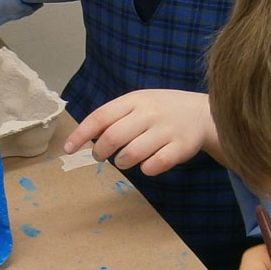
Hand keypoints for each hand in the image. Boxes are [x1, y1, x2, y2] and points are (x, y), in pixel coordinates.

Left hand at [62, 89, 216, 174]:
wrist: (202, 113)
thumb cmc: (162, 110)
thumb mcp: (139, 103)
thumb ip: (114, 116)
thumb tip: (85, 136)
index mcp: (135, 99)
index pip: (101, 117)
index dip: (81, 134)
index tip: (68, 148)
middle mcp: (150, 113)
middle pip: (113, 137)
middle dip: (100, 151)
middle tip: (101, 155)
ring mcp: (167, 130)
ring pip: (131, 154)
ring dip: (122, 162)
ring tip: (125, 160)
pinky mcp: (181, 148)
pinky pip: (154, 166)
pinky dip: (145, 169)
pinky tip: (147, 164)